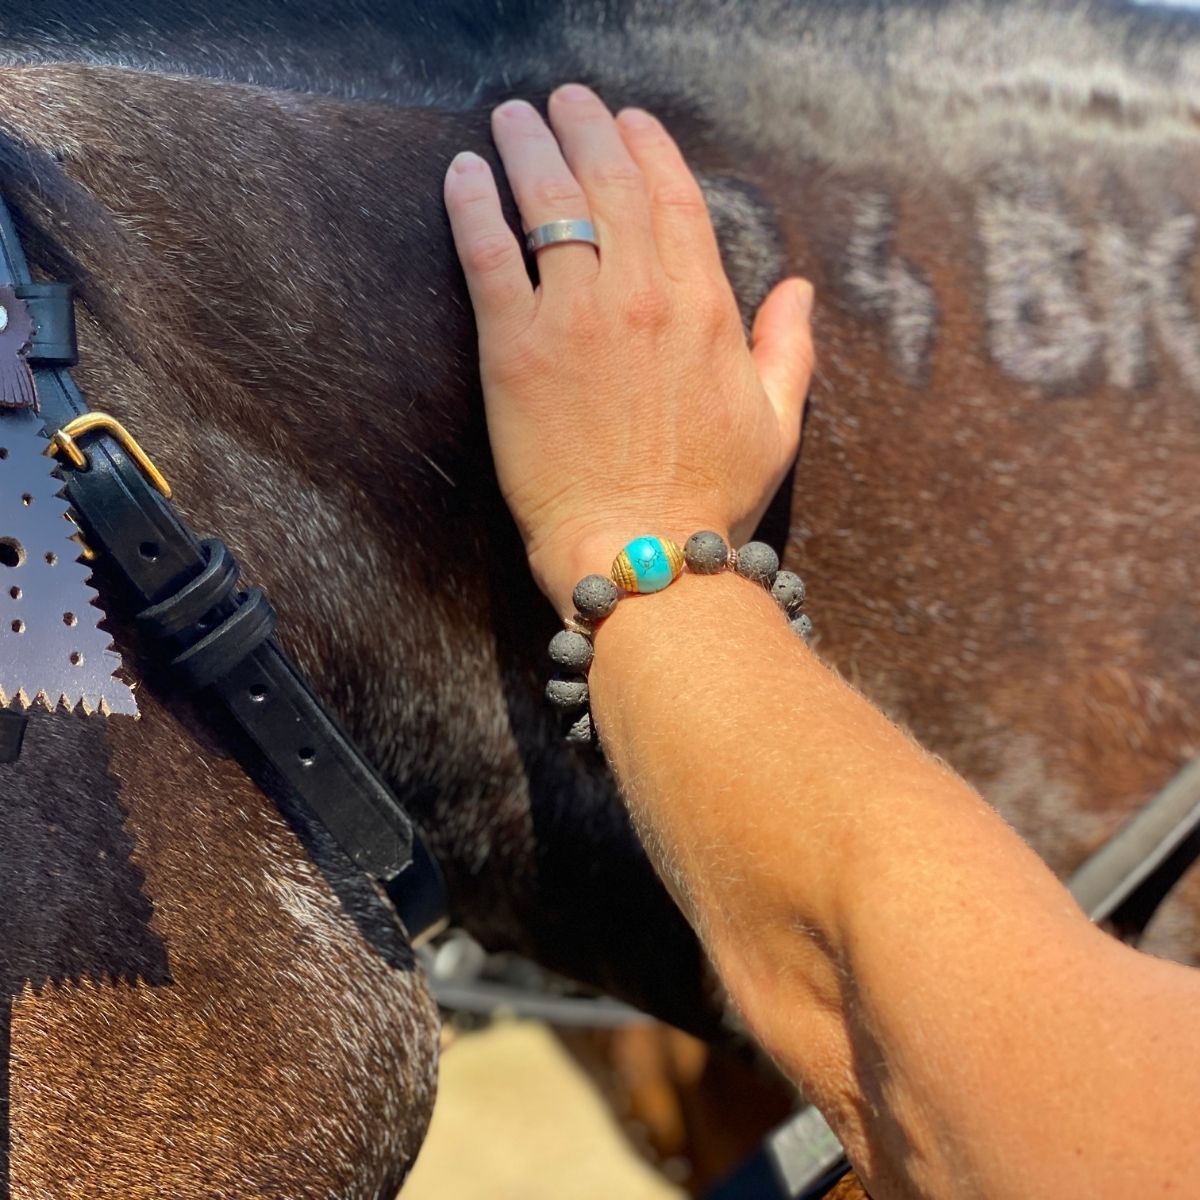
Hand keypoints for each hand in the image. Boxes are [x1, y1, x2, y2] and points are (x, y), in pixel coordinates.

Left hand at [443, 83, 813, 617]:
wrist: (640, 553)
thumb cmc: (708, 499)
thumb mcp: (777, 425)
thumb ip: (789, 348)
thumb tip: (798, 289)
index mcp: (703, 308)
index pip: (673, 198)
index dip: (648, 147)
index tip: (628, 119)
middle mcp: (640, 296)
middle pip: (608, 183)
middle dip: (584, 127)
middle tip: (563, 100)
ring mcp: (575, 318)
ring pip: (548, 203)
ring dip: (528, 148)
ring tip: (513, 117)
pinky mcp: (515, 351)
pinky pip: (489, 255)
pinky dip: (474, 207)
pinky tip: (465, 174)